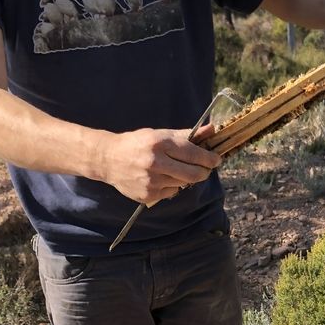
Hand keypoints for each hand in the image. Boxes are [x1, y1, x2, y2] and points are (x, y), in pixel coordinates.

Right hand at [100, 127, 220, 204]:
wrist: (108, 159)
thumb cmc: (137, 143)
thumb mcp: (160, 134)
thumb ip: (187, 134)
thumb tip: (212, 129)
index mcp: (160, 144)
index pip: (193, 154)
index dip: (209, 158)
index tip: (216, 159)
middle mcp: (156, 163)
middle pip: (193, 174)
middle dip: (204, 172)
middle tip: (206, 169)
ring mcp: (151, 181)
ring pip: (183, 184)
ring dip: (186, 178)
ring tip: (177, 170)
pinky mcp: (148, 195)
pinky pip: (171, 193)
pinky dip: (172, 186)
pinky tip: (162, 178)